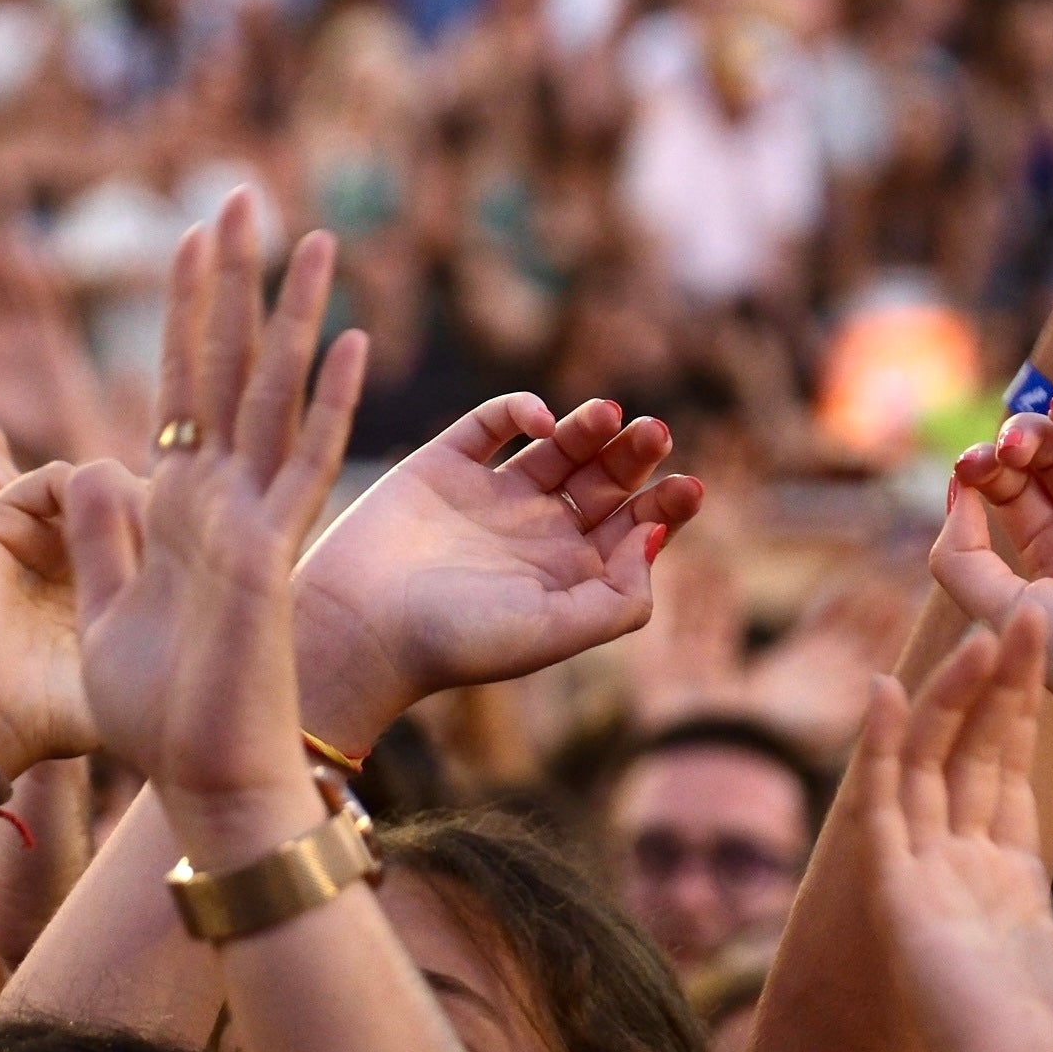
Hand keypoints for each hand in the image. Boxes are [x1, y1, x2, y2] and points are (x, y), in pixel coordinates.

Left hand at [65, 191, 364, 867]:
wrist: (202, 779)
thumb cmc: (159, 717)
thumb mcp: (101, 610)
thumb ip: (95, 538)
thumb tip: (82, 468)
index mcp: (181, 506)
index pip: (182, 386)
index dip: (185, 311)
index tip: (188, 237)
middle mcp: (223, 498)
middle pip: (230, 365)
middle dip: (234, 280)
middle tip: (239, 193)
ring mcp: (252, 519)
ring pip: (274, 393)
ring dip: (292, 313)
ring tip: (311, 235)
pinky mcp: (268, 553)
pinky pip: (302, 464)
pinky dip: (326, 402)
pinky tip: (345, 339)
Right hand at [291, 392, 703, 754]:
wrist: (361, 627)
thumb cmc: (457, 641)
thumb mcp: (554, 632)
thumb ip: (619, 599)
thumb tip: (656, 537)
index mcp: (565, 575)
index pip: (631, 529)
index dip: (666, 505)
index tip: (691, 487)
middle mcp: (533, 532)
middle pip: (602, 481)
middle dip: (635, 457)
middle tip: (658, 432)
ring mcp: (489, 496)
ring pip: (557, 447)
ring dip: (589, 427)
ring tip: (611, 413)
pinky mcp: (444, 463)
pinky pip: (493, 423)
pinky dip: (521, 410)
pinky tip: (542, 422)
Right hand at [859, 609, 1052, 1051]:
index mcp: (1009, 888)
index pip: (1009, 778)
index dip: (1023, 713)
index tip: (1042, 647)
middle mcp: (960, 874)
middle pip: (971, 757)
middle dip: (994, 687)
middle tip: (1021, 614)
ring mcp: (924, 880)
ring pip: (930, 766)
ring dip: (950, 700)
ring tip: (979, 634)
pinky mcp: (898, 892)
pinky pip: (886, 804)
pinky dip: (886, 747)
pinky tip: (893, 691)